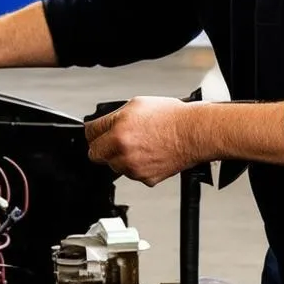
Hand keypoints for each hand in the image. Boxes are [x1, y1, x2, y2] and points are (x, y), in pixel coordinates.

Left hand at [84, 97, 200, 185]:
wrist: (194, 133)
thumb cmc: (172, 117)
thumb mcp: (136, 105)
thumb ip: (113, 117)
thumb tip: (101, 124)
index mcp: (118, 131)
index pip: (89, 133)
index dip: (93, 131)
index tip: (95, 132)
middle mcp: (122, 151)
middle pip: (95, 154)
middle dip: (102, 147)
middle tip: (114, 141)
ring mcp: (133, 167)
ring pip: (114, 166)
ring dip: (121, 158)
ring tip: (140, 145)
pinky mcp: (145, 178)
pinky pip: (132, 174)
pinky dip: (138, 167)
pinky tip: (149, 154)